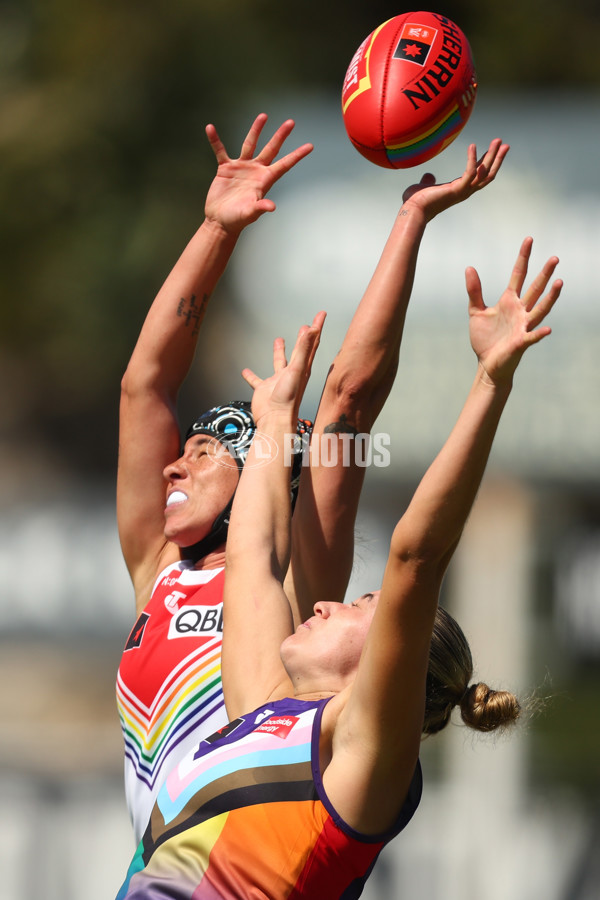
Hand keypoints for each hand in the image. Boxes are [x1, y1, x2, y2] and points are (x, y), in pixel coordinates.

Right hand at [204, 113, 312, 233]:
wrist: (220, 221)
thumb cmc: (237, 220)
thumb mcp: (250, 214)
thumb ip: (260, 208)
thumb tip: (272, 206)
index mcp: (264, 180)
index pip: (284, 165)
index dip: (297, 156)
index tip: (310, 146)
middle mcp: (255, 171)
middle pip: (271, 149)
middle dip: (280, 136)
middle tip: (291, 122)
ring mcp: (241, 168)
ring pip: (250, 144)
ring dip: (256, 130)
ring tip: (263, 116)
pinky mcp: (226, 168)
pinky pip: (220, 151)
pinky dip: (215, 140)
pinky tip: (210, 128)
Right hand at [242, 312, 325, 425]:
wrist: (274, 419)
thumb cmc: (288, 398)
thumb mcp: (297, 370)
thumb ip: (302, 350)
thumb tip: (310, 330)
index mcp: (302, 367)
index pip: (311, 343)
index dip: (316, 328)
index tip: (321, 315)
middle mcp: (292, 372)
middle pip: (299, 350)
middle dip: (303, 337)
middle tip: (306, 326)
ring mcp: (277, 380)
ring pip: (279, 362)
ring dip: (279, 351)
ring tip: (278, 340)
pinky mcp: (264, 389)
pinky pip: (257, 379)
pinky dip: (252, 375)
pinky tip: (246, 371)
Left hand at [401, 138, 508, 221]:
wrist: (412, 211)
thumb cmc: (416, 201)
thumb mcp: (425, 186)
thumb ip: (429, 181)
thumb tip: (428, 176)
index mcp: (459, 189)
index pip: (478, 175)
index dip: (486, 162)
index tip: (493, 149)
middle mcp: (464, 191)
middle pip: (487, 174)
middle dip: (496, 158)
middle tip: (504, 144)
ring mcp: (462, 191)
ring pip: (484, 173)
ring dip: (492, 156)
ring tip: (497, 141)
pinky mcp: (457, 190)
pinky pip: (470, 172)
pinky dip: (472, 159)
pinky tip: (472, 145)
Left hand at [467, 237, 562, 383]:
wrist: (487, 363)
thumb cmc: (485, 339)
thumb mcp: (476, 311)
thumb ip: (474, 291)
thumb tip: (469, 267)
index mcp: (509, 301)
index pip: (519, 274)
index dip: (523, 257)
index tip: (529, 239)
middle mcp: (520, 311)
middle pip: (534, 289)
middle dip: (544, 274)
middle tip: (555, 258)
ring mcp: (523, 326)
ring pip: (540, 309)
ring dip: (550, 298)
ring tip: (560, 283)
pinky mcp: (521, 342)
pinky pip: (532, 336)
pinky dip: (539, 333)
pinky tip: (548, 329)